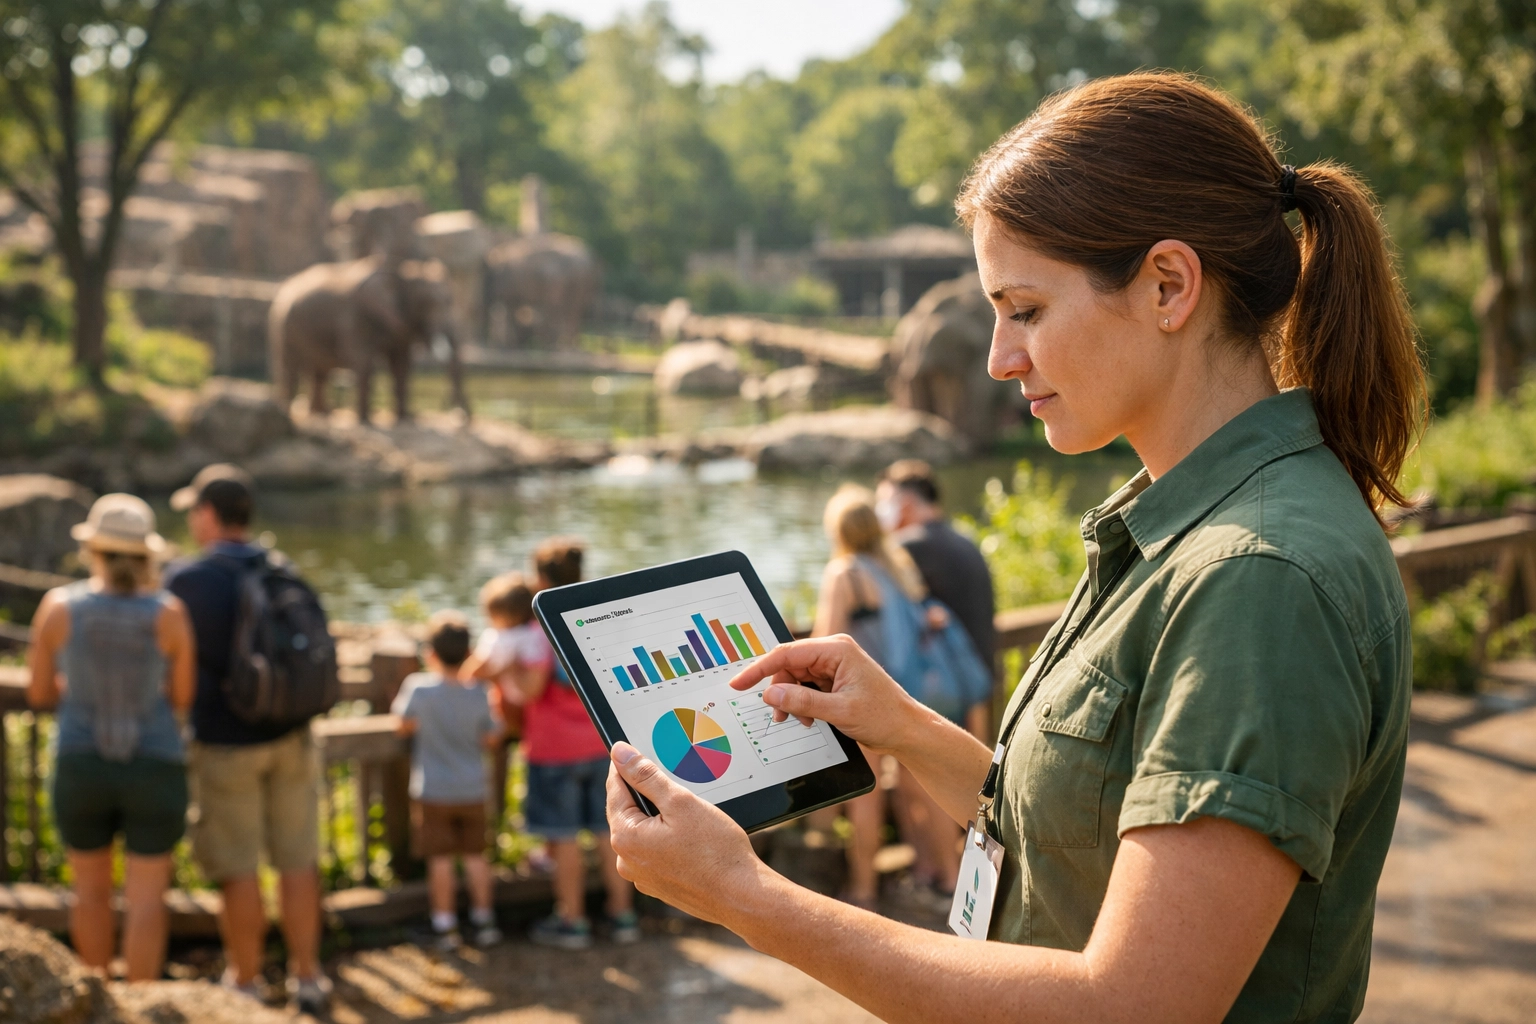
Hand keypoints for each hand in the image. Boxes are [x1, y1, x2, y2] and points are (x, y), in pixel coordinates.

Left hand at [606, 742, 769, 923]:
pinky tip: (692, 834)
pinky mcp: (660, 886)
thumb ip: (646, 776)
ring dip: (659, 816)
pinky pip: (656, 852)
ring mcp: (643, 877)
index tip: (632, 750)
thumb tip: (620, 753)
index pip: (615, 789)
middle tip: (669, 775)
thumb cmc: (715, 851)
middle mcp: (627, 861)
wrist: (741, 896)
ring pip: (644, 832)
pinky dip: (668, 838)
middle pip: (628, 811)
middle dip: (646, 792)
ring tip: (687, 807)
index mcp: (625, 837)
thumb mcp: (680, 802)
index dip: (625, 766)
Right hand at [728, 635, 924, 755]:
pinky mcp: (834, 680)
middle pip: (789, 666)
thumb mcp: (840, 712)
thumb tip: (771, 694)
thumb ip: (803, 702)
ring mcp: (834, 666)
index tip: (739, 683)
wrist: (906, 730)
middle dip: (780, 691)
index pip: (787, 653)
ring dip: (791, 700)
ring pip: (795, 678)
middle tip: (779, 716)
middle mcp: (833, 652)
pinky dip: (802, 703)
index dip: (759, 668)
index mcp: (837, 649)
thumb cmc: (883, 717)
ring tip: (799, 721)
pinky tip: (809, 719)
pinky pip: (806, 687)